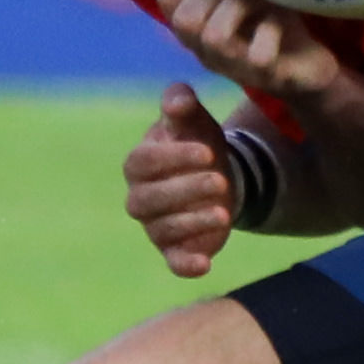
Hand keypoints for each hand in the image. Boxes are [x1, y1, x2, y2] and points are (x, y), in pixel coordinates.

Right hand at [125, 84, 245, 277]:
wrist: (218, 175)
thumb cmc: (197, 142)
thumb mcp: (193, 120)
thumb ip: (183, 104)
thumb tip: (179, 97)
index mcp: (139, 163)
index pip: (145, 162)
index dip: (174, 158)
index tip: (207, 153)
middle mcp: (140, 197)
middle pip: (149, 199)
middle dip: (185, 190)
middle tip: (220, 181)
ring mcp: (155, 225)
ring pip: (163, 229)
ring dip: (193, 223)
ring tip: (224, 212)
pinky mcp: (174, 249)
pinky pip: (173, 261)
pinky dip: (186, 266)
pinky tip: (205, 265)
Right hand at [153, 0, 338, 106]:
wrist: (311, 65)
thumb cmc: (271, 22)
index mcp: (197, 28)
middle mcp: (209, 51)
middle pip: (185, 20)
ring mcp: (236, 67)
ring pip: (215, 37)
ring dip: (239, 7)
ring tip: (259, 1)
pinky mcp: (269, 77)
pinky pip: (258, 56)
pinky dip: (270, 29)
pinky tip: (278, 21)